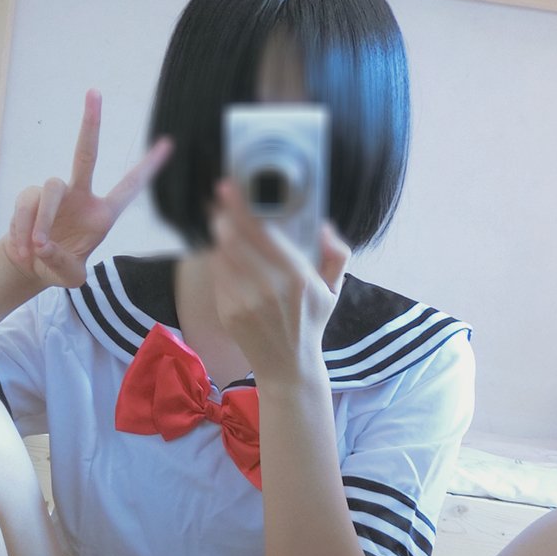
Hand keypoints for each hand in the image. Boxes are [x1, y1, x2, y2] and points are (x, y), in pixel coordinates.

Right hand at [2, 88, 172, 288]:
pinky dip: (22, 229)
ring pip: (50, 190)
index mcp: (102, 214)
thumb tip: (43, 244)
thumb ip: (62, 264)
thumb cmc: (58, 267)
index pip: (129, 187)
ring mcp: (54, 192)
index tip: (169, 143)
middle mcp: (80, 195)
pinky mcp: (30, 196)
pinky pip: (26, 205)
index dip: (148, 167)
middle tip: (94, 92)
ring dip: (42, 222)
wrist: (30, 266)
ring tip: (35, 249)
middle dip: (90, 124)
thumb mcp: (70, 278)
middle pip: (85, 155)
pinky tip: (23, 250)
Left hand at [207, 178, 349, 386]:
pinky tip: (222, 252)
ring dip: (219, 234)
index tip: (230, 189)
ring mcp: (246, 301)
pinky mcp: (229, 312)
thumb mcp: (333, 289)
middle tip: (220, 198)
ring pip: (223, 255)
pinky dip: (218, 260)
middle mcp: (270, 288)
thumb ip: (337, 254)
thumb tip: (325, 227)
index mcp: (297, 276)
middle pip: (235, 239)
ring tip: (220, 221)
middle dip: (224, 214)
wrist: (288, 366)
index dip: (241, 208)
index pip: (262, 232)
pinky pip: (218, 277)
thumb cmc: (310, 323)